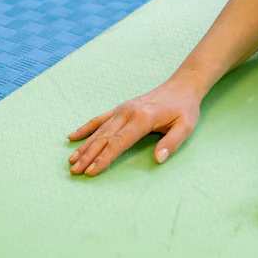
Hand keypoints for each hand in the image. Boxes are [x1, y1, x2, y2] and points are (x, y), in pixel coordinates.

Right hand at [67, 78, 202, 175]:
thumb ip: (172, 143)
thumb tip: (158, 159)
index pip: (118, 143)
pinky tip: (73, 136)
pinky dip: (86, 128)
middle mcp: (128, 113)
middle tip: (75, 171)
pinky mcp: (121, 108)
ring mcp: (122, 109)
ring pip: (99, 130)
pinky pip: (99, 118)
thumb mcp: (186, 126)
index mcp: (142, 119)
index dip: (104, 158)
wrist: (182, 86)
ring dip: (84, 146)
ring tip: (71, 160)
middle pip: (104, 138)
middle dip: (88, 156)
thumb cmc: (184, 108)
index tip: (91, 172)